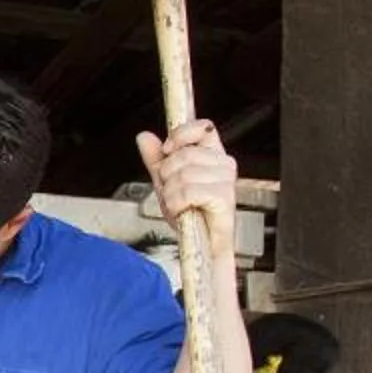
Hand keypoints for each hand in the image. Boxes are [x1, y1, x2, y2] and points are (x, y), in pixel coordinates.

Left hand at [136, 119, 237, 248]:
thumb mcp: (165, 182)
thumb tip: (144, 136)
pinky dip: (177, 203)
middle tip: (173, 193)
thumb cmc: (188, 214)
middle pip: (184, 154)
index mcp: (213, 155)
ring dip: (171, 194)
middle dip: (167, 176)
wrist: (200, 244)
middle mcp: (224, 164)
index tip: (167, 151)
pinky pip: (188, 191)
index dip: (181, 135)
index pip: (203, 127)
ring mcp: (227, 180)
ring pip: (183, 174)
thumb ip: (155, 159)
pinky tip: (183, 210)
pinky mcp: (224, 197)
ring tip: (179, 205)